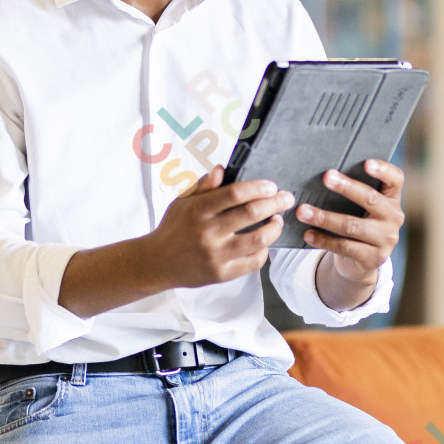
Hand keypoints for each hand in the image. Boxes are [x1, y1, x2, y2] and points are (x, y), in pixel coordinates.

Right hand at [143, 167, 294, 289]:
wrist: (157, 263)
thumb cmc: (173, 228)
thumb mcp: (183, 201)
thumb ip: (204, 185)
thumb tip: (223, 169)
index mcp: (198, 210)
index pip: (234, 194)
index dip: (258, 187)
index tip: (271, 186)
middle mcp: (208, 232)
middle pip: (251, 214)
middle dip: (275, 203)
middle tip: (286, 198)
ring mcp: (216, 255)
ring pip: (258, 239)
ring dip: (274, 227)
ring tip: (277, 220)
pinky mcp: (221, 274)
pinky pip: (253, 262)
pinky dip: (264, 251)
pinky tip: (264, 243)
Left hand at [300, 160, 402, 308]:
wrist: (362, 260)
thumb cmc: (358, 221)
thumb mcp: (362, 206)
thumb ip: (353, 191)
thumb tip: (324, 175)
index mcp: (392, 198)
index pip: (395, 179)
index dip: (383, 170)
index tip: (366, 163)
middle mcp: (393, 218)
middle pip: (370, 199)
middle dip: (346, 187)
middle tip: (326, 177)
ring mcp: (385, 240)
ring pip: (352, 226)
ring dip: (324, 217)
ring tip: (303, 211)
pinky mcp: (372, 258)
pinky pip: (344, 247)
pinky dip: (323, 240)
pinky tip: (308, 234)